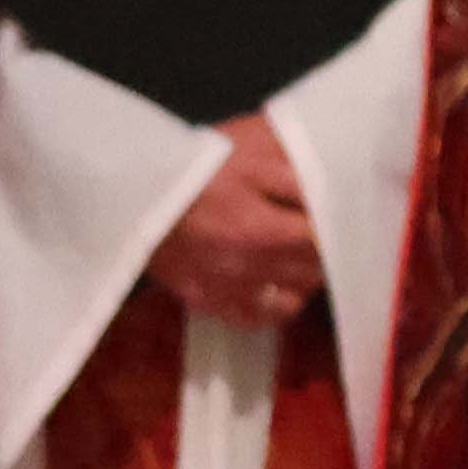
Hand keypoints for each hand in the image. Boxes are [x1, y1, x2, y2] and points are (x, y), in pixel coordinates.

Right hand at [142, 115, 322, 331]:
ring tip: (295, 256)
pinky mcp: (205, 300)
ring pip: (291, 299)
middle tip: (316, 232)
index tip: (340, 218)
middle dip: (323, 253)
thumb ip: (296, 171)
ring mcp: (226, 289)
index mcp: (263, 228)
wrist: (127, 190)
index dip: (339, 228)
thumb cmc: (192, 164)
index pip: (324, 242)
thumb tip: (336, 187)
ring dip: (302, 279)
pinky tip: (271, 282)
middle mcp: (249, 268)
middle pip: (313, 273)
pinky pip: (257, 318)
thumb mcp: (248, 150)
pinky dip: (272, 304)